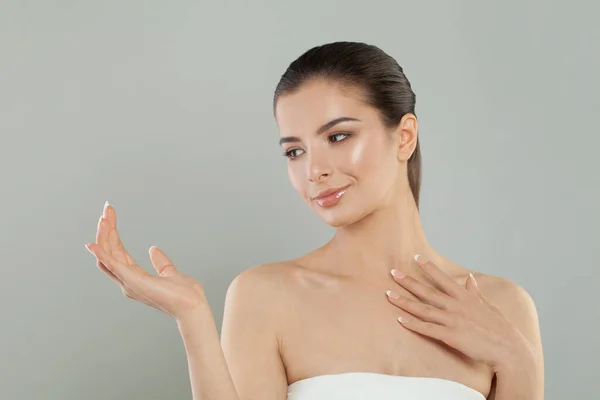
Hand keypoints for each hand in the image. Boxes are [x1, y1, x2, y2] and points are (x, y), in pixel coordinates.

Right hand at [85, 202, 206, 320]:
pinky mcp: (133, 281)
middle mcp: (127, 281)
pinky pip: (112, 265)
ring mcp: (128, 282)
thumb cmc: (185, 295)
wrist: (192, 306)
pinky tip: (93, 244)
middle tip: (107, 209)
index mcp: (135, 278)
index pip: (118, 252)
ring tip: (103, 217)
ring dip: (104, 235)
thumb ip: (160, 262)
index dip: (113, 234)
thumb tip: (153, 249)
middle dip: (106, 230)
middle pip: (110, 251)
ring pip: (108, 255)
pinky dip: (101, 254)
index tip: (111, 215)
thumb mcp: (170, 272)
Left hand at [386, 255, 534, 371]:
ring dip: (404, 301)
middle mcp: (457, 306)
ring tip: (388, 294)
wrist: (510, 351)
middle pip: (427, 291)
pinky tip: (399, 319)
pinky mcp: (451, 336)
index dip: (429, 267)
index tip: (416, 257)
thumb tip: (470, 278)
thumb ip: (475, 292)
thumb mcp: (488, 306)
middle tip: (392, 272)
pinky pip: (428, 329)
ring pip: (423, 309)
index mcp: (466, 297)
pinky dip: (413, 324)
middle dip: (408, 281)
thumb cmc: (500, 329)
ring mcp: (453, 321)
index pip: (444, 279)